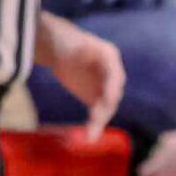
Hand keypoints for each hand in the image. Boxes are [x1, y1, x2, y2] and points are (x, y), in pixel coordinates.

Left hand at [39, 16, 123, 140]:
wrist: (60, 48)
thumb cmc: (64, 40)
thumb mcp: (68, 40)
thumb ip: (69, 47)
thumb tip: (65, 47)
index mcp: (109, 57)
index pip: (115, 76)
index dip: (112, 89)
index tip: (109, 101)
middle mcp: (112, 75)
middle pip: (112, 95)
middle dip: (106, 109)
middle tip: (96, 120)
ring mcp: (105, 88)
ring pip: (107, 107)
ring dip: (100, 121)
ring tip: (92, 135)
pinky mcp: (96, 99)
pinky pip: (98, 114)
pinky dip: (94, 124)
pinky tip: (90, 136)